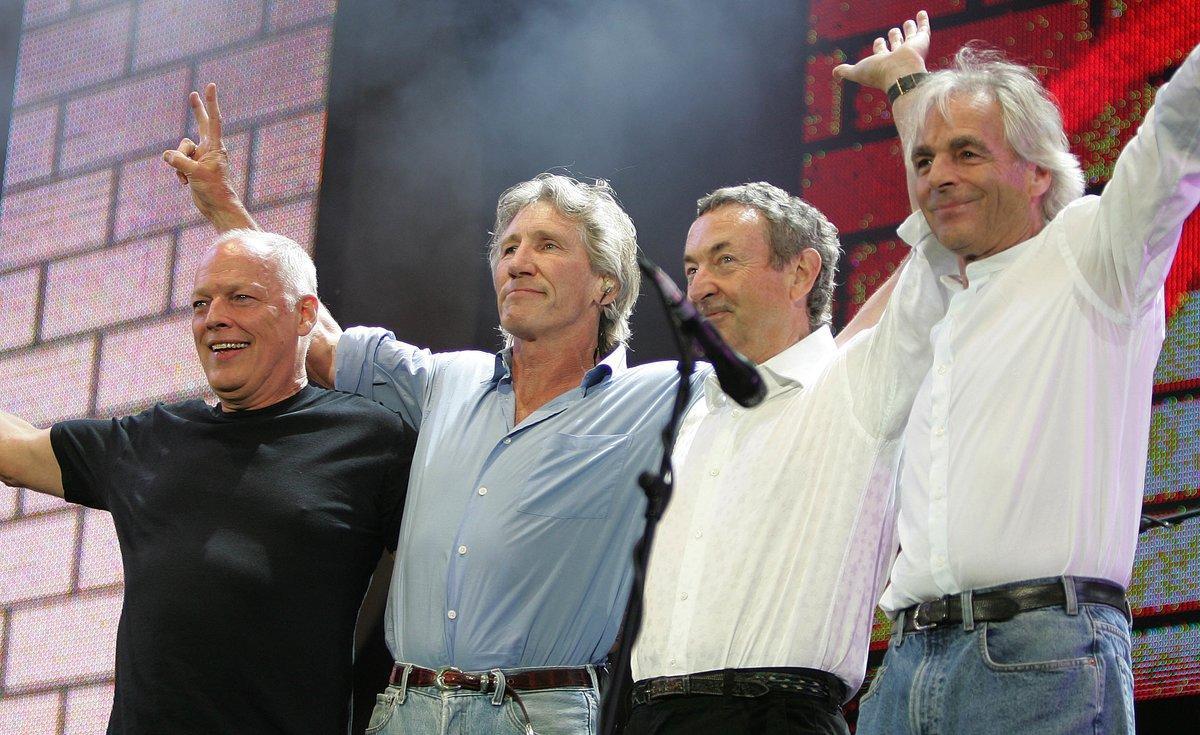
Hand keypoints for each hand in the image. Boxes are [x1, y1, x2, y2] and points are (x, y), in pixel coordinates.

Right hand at [162, 83, 253, 230]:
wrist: (216, 208)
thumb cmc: (213, 191)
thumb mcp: (195, 174)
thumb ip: (180, 161)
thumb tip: (166, 155)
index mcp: (215, 147)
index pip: (213, 120)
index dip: (211, 103)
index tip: (211, 86)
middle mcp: (209, 149)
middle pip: (201, 124)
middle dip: (197, 110)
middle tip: (193, 94)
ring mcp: (200, 158)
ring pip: (180, 149)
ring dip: (178, 162)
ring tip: (187, 177)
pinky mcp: (193, 167)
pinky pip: (176, 162)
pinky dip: (177, 172)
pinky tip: (185, 184)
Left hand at [834, 10, 930, 91]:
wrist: (900, 74)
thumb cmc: (878, 73)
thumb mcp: (857, 72)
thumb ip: (845, 71)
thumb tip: (834, 74)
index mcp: (883, 63)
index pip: (881, 52)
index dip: (879, 46)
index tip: (878, 40)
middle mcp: (897, 56)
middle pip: (896, 44)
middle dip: (894, 38)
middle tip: (893, 32)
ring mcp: (910, 49)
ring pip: (910, 36)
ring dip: (909, 29)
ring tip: (908, 22)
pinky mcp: (922, 42)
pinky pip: (923, 29)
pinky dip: (923, 21)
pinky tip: (922, 13)